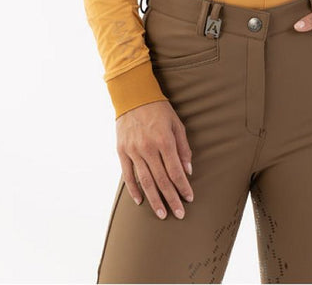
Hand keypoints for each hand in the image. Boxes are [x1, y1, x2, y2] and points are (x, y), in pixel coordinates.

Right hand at [115, 99, 194, 220]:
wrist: (133, 96)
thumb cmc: (159, 109)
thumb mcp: (176, 124)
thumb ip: (183, 148)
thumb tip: (188, 170)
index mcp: (164, 141)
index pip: (175, 171)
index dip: (183, 187)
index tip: (189, 199)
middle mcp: (148, 148)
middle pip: (162, 180)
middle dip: (172, 199)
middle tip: (179, 214)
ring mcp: (133, 151)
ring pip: (145, 182)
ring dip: (155, 200)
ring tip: (162, 214)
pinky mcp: (122, 151)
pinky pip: (128, 175)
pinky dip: (134, 190)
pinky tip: (141, 201)